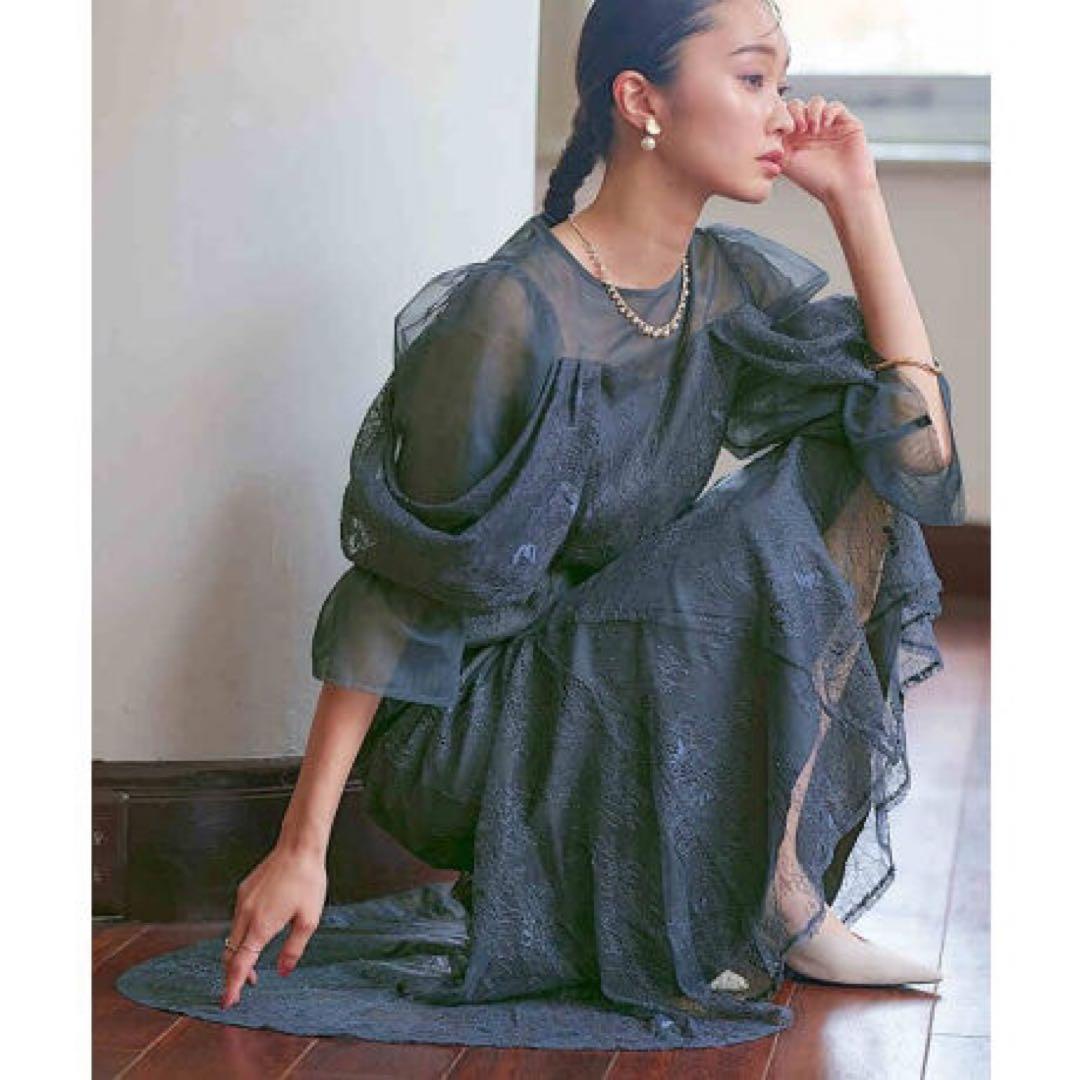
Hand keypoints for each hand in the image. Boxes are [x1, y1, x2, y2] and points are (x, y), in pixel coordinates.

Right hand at [220, 844, 327, 1008]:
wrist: (299, 847)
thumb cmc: (308, 882)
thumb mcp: (308, 920)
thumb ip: (293, 949)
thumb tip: (283, 971)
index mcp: (261, 926)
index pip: (239, 964)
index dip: (232, 986)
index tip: (227, 1002)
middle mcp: (246, 914)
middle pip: (230, 954)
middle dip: (235, 973)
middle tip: (247, 987)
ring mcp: (242, 901)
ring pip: (232, 936)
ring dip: (239, 953)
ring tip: (255, 964)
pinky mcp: (244, 891)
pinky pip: (238, 919)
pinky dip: (242, 934)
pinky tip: (258, 934)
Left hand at [780, 96, 877, 204]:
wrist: (845, 189)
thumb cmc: (817, 182)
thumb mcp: (787, 164)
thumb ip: (774, 147)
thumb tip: (761, 133)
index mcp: (795, 139)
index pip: (783, 117)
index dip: (781, 117)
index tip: (782, 129)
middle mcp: (810, 131)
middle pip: (798, 106)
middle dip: (795, 112)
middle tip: (798, 129)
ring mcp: (828, 126)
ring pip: (816, 102)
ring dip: (811, 111)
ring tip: (812, 129)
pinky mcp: (846, 123)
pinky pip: (834, 106)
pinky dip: (827, 111)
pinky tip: (824, 125)